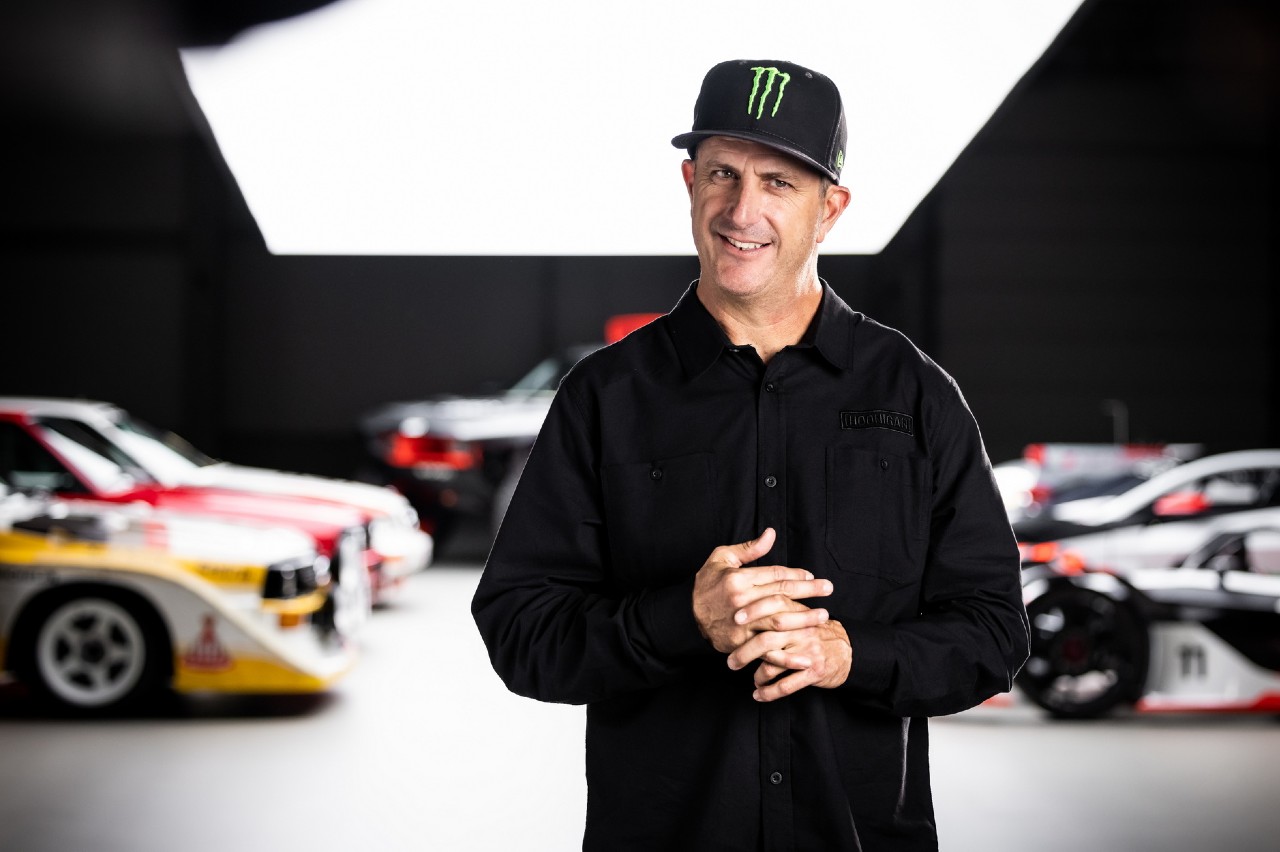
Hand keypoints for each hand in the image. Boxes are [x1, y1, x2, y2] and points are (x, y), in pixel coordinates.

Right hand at [692, 527, 832, 653]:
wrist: (684, 615)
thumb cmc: (706, 583)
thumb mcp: (721, 558)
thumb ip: (749, 549)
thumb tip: (771, 534)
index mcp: (738, 578)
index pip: (775, 574)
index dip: (796, 575)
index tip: (813, 576)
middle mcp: (741, 600)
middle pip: (781, 595)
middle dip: (808, 592)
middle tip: (829, 589)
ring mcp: (741, 624)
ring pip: (778, 620)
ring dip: (803, 619)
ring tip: (823, 617)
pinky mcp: (740, 643)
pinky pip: (767, 649)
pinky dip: (786, 656)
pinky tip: (804, 658)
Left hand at [728, 619, 851, 702]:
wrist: (848, 652)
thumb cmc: (816, 634)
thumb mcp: (802, 617)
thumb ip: (780, 613)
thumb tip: (745, 613)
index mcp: (799, 614)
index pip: (773, 606)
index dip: (752, 611)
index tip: (734, 620)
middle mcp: (803, 631)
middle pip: (767, 640)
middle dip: (744, 652)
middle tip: (731, 662)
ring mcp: (809, 652)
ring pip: (773, 665)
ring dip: (758, 676)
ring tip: (754, 680)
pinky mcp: (814, 672)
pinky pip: (786, 685)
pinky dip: (769, 693)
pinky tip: (759, 695)